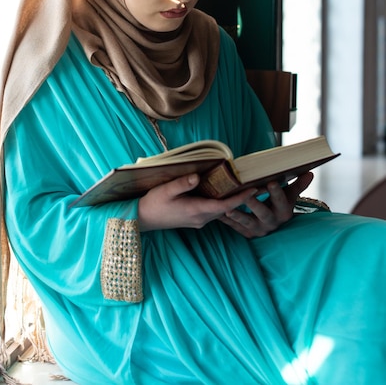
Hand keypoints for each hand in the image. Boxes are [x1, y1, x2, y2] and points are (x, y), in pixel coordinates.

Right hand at [137, 173, 262, 231]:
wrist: (142, 219)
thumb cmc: (153, 203)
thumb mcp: (166, 190)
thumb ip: (182, 183)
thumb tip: (198, 176)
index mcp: (196, 210)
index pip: (225, 205)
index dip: (241, 198)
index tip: (254, 188)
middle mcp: (201, 218)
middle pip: (227, 208)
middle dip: (241, 198)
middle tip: (255, 184)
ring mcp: (198, 220)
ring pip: (221, 210)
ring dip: (232, 200)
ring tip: (244, 187)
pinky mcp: (195, 219)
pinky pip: (214, 211)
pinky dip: (222, 202)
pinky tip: (224, 192)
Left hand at [219, 171, 313, 237]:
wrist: (275, 227)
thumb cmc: (280, 205)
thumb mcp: (290, 196)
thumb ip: (298, 185)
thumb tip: (310, 173)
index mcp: (283, 211)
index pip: (281, 200)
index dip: (277, 192)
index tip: (271, 182)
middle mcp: (271, 222)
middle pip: (263, 213)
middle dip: (254, 203)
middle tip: (247, 194)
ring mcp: (258, 229)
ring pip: (247, 222)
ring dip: (237, 215)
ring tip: (227, 209)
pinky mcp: (246, 233)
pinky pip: (234, 226)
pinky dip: (225, 220)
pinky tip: (216, 212)